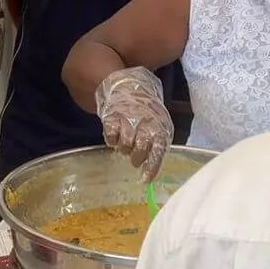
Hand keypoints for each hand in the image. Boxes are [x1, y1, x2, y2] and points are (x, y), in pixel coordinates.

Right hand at [96, 67, 172, 181]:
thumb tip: (150, 175)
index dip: (151, 167)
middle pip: (139, 150)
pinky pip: (110, 137)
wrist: (130, 88)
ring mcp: (127, 119)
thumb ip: (156, 147)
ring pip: (124, 145)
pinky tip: (115, 135)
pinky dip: (112, 140)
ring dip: (124, 149)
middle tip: (134, 159)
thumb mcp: (159, 127)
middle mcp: (144, 123)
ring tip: (126, 144)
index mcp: (159, 127)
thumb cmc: (147, 113)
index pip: (157, 151)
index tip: (145, 180)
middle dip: (136, 158)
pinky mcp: (111, 117)